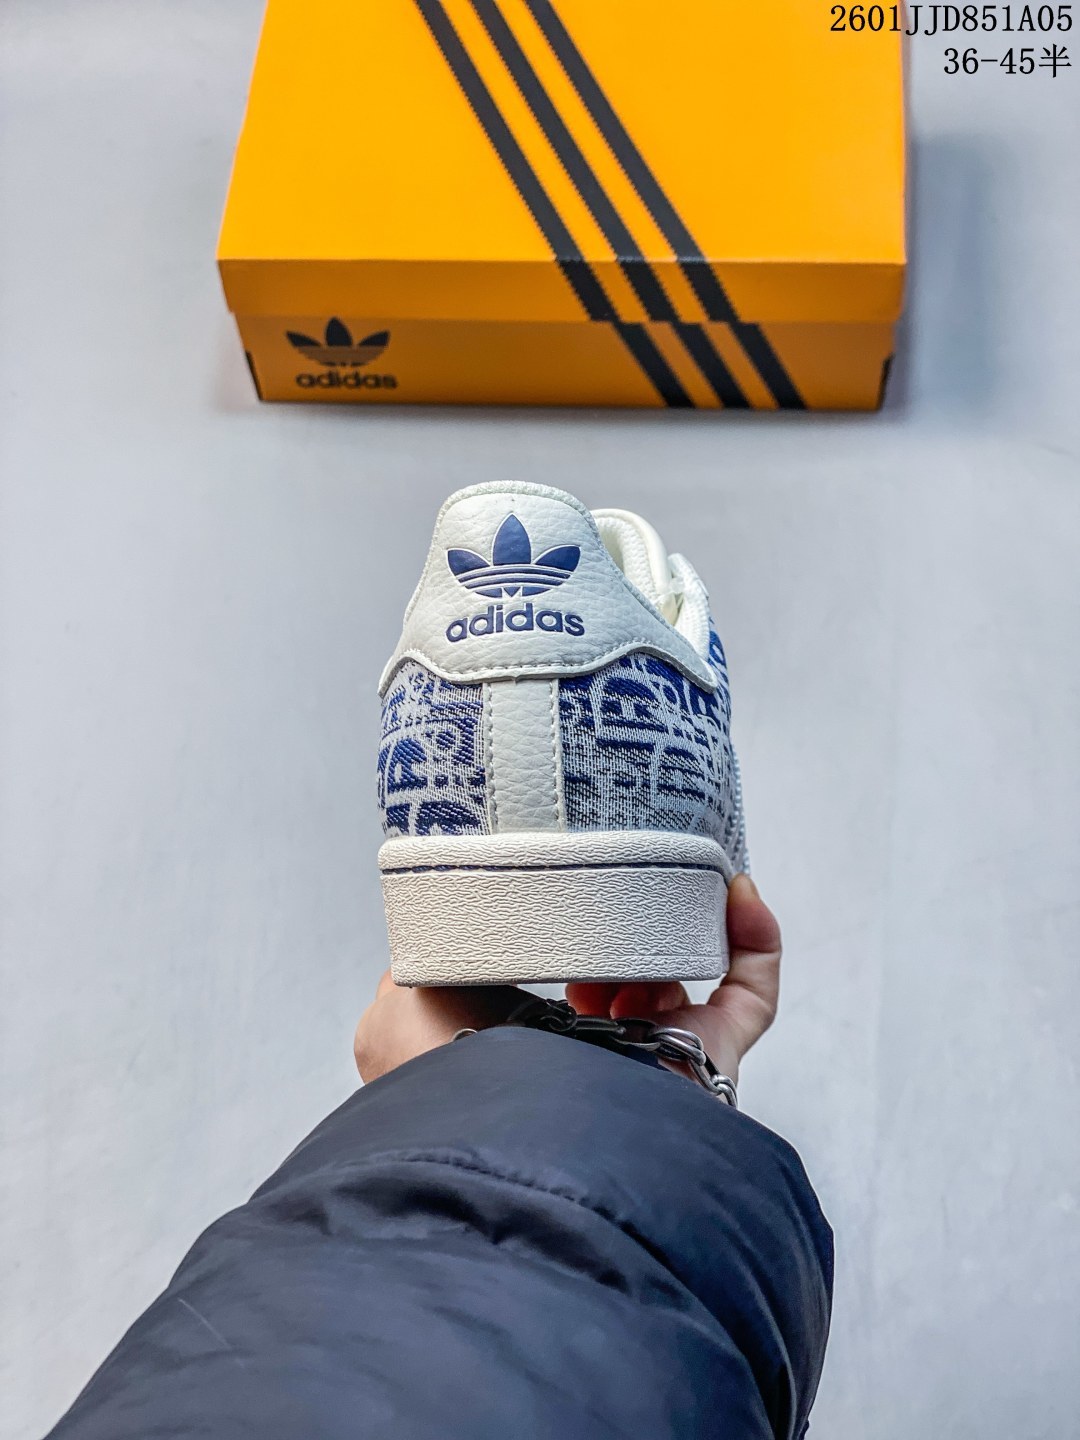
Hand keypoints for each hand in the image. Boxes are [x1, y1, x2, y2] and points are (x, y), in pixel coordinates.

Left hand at [354, 874, 779, 1085]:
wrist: (518, 1138)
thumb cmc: (452, 1084)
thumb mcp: (396, 1013)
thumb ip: (416, 970)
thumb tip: (440, 938)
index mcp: (534, 1061)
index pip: (563, 1000)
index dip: (566, 950)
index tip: (559, 909)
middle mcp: (602, 1070)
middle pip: (631, 989)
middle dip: (621, 944)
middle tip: (602, 920)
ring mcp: (664, 1068)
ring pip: (684, 989)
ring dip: (666, 940)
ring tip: (633, 937)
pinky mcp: (716, 1062)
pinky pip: (751, 994)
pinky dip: (754, 938)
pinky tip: (739, 894)